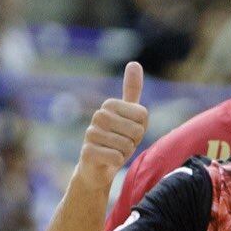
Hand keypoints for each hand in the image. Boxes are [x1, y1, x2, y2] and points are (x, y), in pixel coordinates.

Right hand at [77, 61, 147, 192]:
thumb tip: (134, 63)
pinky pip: (117, 158)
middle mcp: (98, 115)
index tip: (128, 132)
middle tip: (121, 144)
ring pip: (127, 146)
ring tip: (114, 151)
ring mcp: (91, 133)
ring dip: (125, 153)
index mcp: (110, 104)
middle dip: (133, 142)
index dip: (141, 129)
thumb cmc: (116, 139)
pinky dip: (117, 162)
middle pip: (137, 131)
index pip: (143, 116)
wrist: (97, 167)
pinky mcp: (87, 152)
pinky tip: (107, 160)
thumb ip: (132, 90)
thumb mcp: (129, 115)